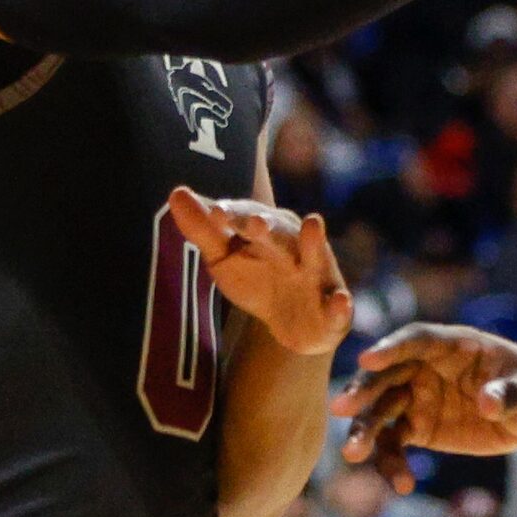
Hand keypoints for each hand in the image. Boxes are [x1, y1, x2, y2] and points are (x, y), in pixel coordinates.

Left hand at [168, 192, 351, 357]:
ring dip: (314, 242)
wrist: (297, 324)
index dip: (232, 216)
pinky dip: (340, 305)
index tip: (214, 213)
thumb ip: (203, 229)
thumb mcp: (225, 257)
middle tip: (254, 221)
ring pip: (314, 257)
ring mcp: (316, 275)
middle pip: (279, 234)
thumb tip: (176, 192)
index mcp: (267, 229)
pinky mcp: (334, 307)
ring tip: (313, 224)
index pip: (245, 218)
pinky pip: (338, 306)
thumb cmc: (258, 279)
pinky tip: (339, 301)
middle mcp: (295, 245)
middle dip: (268, 228)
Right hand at [330, 324, 516, 490]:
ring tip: (352, 454)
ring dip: (365, 430)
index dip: (393, 347)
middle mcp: (428, 367)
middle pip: (387, 374)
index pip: (418, 339)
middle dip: (363, 390)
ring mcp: (419, 397)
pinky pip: (396, 444)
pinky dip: (393, 464)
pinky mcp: (419, 427)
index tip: (368, 359)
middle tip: (340, 409)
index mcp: (455, 345)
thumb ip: (511, 394)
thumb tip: (489, 400)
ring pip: (382, 410)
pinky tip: (402, 486)